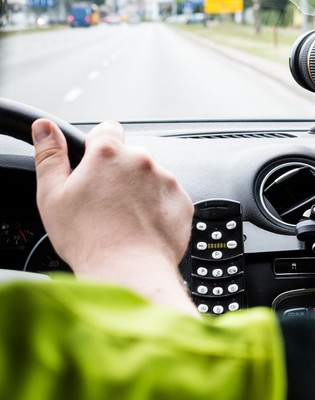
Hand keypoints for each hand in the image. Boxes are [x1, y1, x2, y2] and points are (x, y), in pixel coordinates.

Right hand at [32, 119, 197, 314]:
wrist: (130, 271)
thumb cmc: (89, 239)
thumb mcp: (52, 196)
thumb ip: (50, 156)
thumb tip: (45, 128)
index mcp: (109, 155)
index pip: (107, 129)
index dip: (98, 146)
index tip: (93, 164)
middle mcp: (142, 162)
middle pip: (130, 157)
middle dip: (119, 173)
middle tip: (104, 203)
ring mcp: (167, 181)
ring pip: (150, 178)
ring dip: (140, 191)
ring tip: (124, 220)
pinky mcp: (183, 201)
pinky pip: (168, 198)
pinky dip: (158, 208)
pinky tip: (142, 227)